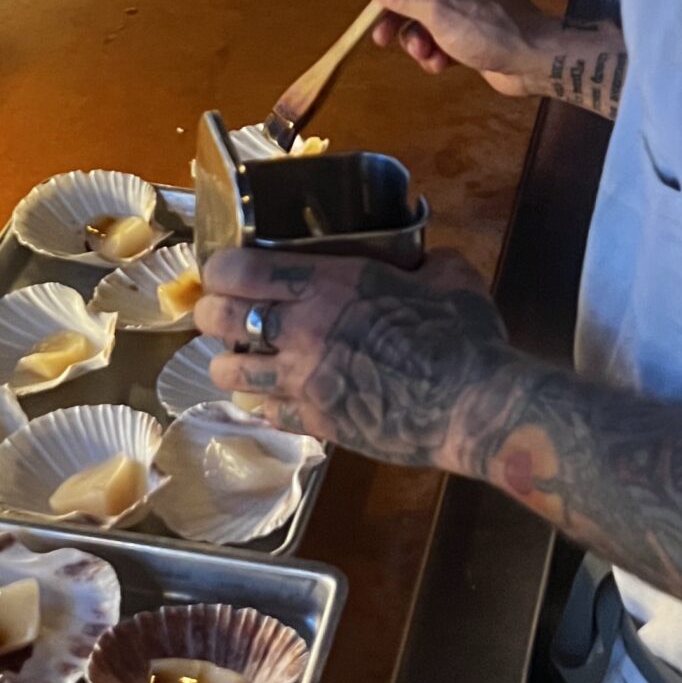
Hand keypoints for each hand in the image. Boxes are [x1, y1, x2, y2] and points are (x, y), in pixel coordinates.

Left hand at [196, 246, 513, 469]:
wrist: (471, 405)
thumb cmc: (462, 333)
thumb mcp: (446, 275)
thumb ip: (420, 262)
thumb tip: (420, 260)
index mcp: (329, 284)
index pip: (242, 270)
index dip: (220, 268)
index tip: (221, 269)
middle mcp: (303, 330)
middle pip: (222, 319)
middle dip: (211, 313)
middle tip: (217, 312)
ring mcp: (304, 381)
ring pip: (231, 371)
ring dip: (228, 362)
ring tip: (235, 359)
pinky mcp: (316, 422)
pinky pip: (268, 412)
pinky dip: (266, 404)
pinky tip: (275, 399)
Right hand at [366, 0, 557, 94]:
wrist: (534, 60)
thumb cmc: (488, 29)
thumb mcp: (438, 11)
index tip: (375, 0)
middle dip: (400, 18)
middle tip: (382, 38)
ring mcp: (468, 7)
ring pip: (426, 19)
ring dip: (419, 40)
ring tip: (425, 55)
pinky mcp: (472, 32)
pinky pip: (442, 37)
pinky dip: (437, 51)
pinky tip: (440, 65)